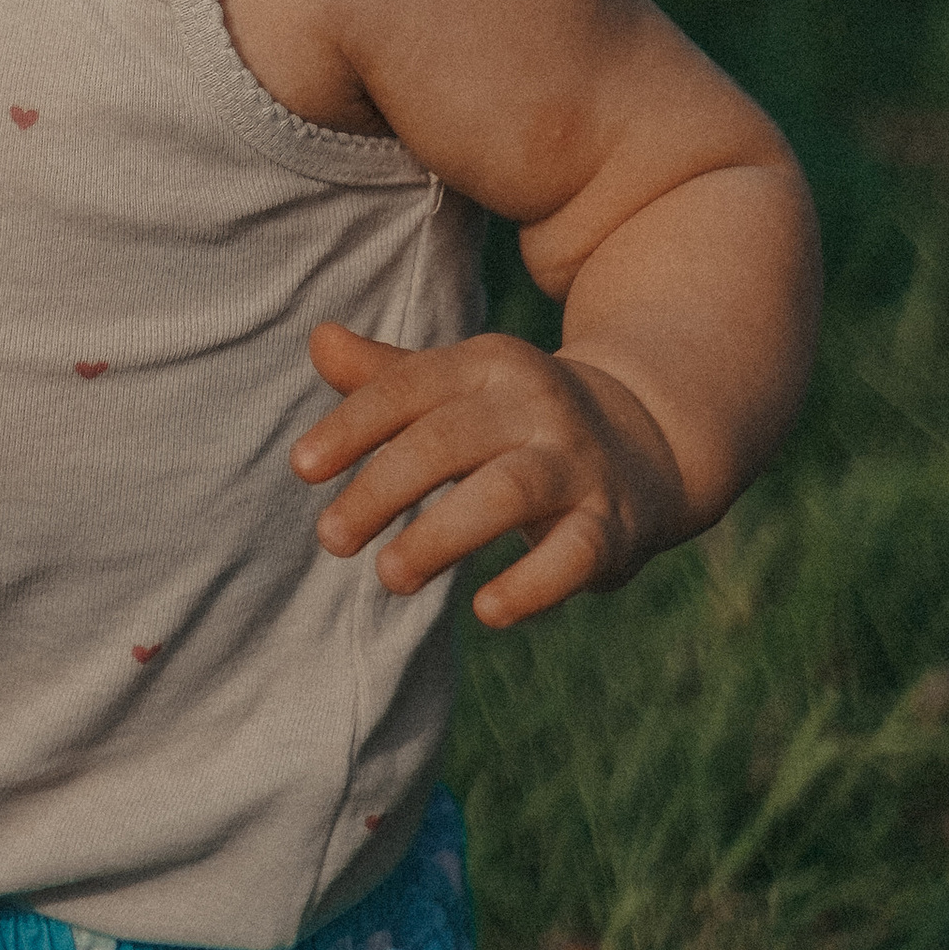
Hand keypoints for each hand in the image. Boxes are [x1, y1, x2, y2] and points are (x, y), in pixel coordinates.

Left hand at [291, 320, 691, 629]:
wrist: (647, 438)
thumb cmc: (517, 417)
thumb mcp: (460, 388)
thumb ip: (387, 375)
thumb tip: (317, 339)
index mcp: (490, 363)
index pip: (409, 388)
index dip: (352, 425)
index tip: (301, 468)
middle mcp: (536, 405)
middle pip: (447, 440)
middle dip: (381, 489)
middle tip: (330, 539)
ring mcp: (578, 465)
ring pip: (505, 492)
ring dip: (440, 536)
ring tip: (388, 577)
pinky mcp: (612, 526)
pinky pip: (573, 556)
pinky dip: (530, 585)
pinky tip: (484, 610)